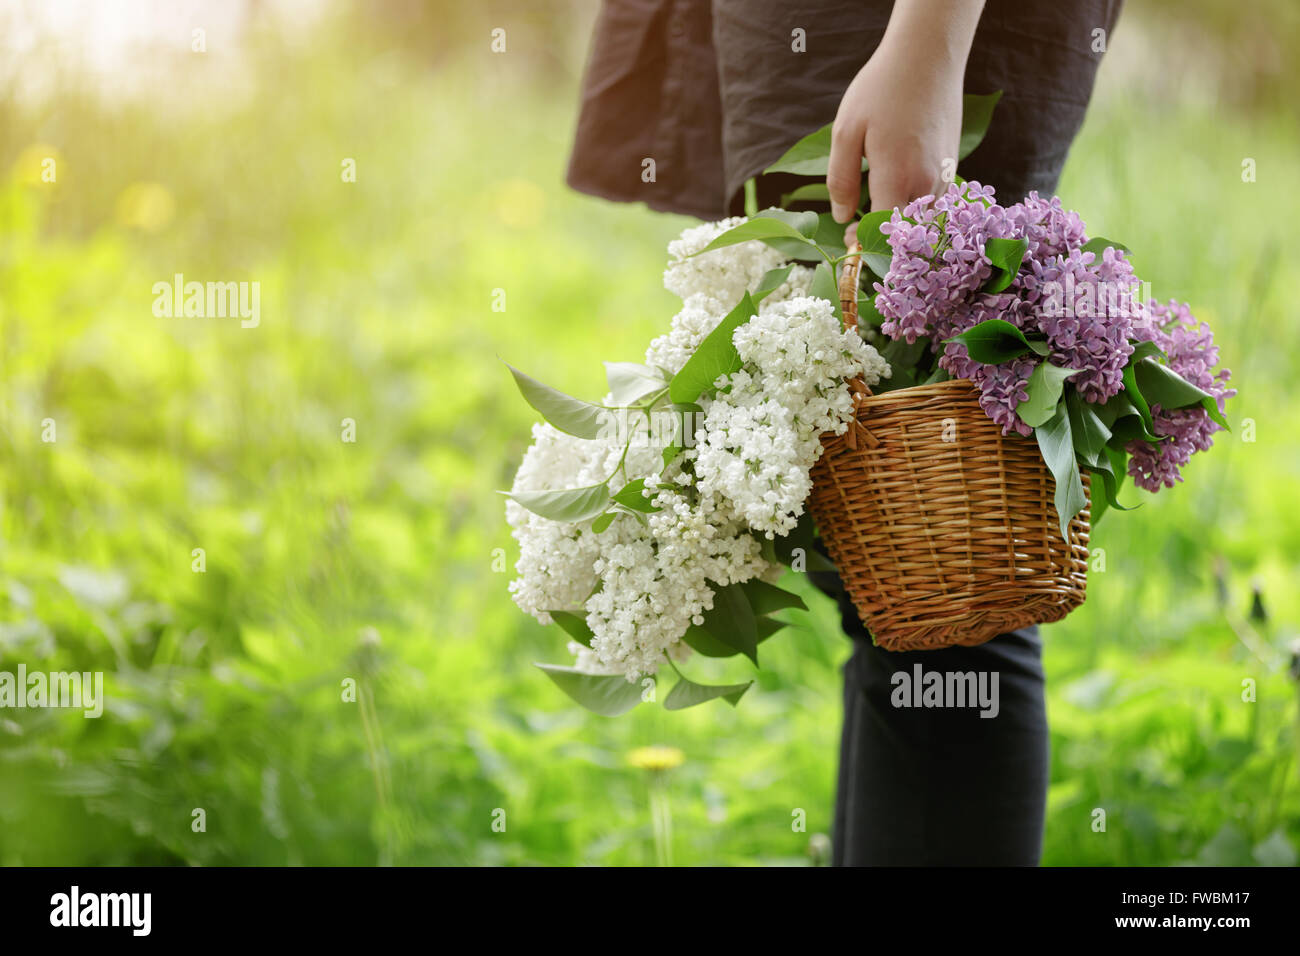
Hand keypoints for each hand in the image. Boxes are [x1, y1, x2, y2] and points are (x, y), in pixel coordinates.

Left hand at [827, 0, 981, 223]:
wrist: (928, 56)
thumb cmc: (881, 89)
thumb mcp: (846, 131)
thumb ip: (841, 180)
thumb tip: (842, 217)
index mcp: (898, 177)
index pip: (884, 231)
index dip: (865, 240)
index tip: (850, 236)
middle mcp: (928, 182)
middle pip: (907, 231)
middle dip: (882, 235)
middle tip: (857, 223)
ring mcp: (946, 174)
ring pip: (924, 218)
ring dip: (902, 220)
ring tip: (878, 203)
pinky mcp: (953, 165)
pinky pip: (935, 199)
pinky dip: (917, 203)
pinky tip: (900, 186)